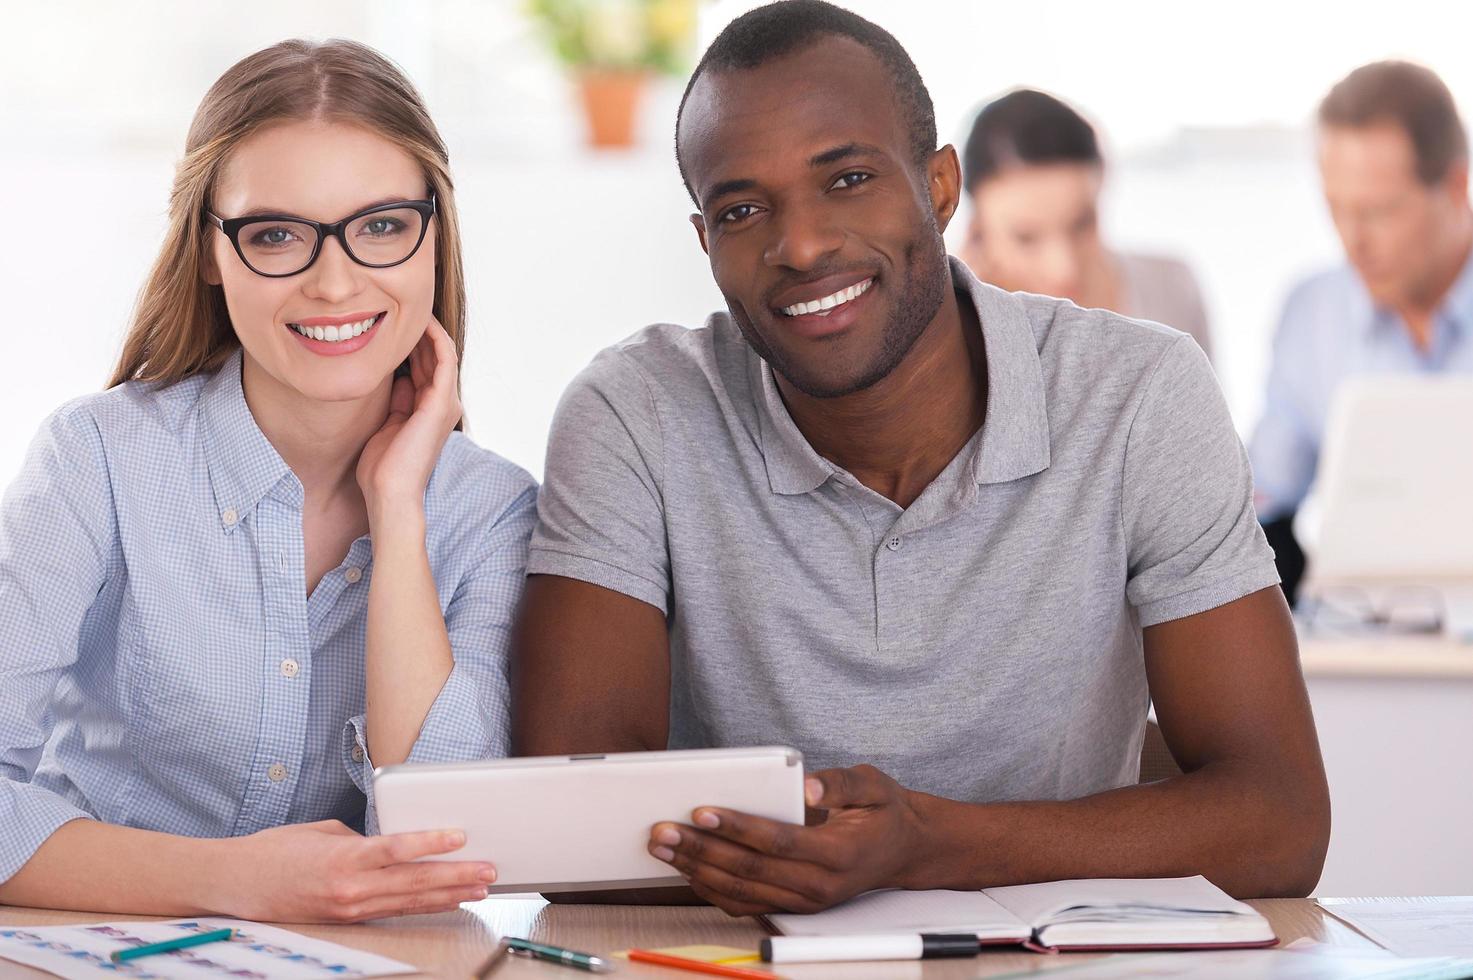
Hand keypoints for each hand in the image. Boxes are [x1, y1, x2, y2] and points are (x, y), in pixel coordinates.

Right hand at [216, 820, 496, 922]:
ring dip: (449, 895)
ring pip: (409, 902)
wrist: (234, 884)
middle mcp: (349, 888)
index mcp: (343, 858)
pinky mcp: (347, 920)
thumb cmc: (275, 852)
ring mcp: (349, 909)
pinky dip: (424, 906)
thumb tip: (390, 844)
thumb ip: (361, 839)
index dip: (431, 843)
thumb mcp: (323, 832)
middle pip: (413, 882)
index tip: (460, 836)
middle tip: (489, 869)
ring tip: (480, 887)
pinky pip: (393, 912)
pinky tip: (448, 901)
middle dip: (456, 875)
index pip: (396, 850)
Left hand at [356, 317, 462, 516]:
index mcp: (429, 410)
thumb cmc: (382, 467)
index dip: (409, 343)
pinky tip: (420, 321)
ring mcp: (445, 402)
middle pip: (432, 356)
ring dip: (427, 328)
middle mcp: (443, 404)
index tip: (391, 323)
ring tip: (412, 305)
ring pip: (440, 353)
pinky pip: (443, 359)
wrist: (390, 492)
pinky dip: (434, 338)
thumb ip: (395, 400)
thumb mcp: (386, 424)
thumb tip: (395, 377)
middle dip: (417, 331)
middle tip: (401, 305)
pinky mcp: (442, 402)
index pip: (423, 367)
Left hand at [647, 764, 930, 916]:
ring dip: (697, 870)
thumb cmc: (883, 813)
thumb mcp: (873, 785)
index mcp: (839, 854)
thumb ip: (840, 783)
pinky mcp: (794, 906)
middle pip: (750, 871)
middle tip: (663, 831)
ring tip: (663, 847)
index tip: (701, 811)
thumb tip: (808, 785)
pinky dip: (712, 889)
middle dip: (701, 850)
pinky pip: (746, 904)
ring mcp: (806, 902)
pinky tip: (687, 869)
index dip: (737, 828)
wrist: (903, 850)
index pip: (778, 842)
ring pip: (742, 892)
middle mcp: (820, 886)